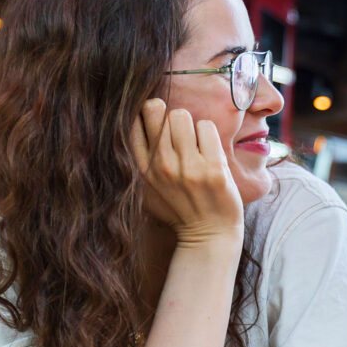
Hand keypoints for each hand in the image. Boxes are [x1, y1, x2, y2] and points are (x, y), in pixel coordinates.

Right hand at [131, 99, 243, 246]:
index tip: (157, 125)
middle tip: (179, 133)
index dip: (145, 116)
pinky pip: (206, 126)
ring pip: (181, 115)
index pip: (132, 122)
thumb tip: (135, 121)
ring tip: (195, 143)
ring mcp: (187, 167)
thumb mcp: (148, 190)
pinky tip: (209, 150)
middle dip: (168, 117)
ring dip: (190, 124)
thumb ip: (139, 161)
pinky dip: (208, 133)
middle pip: (155, 110)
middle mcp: (160, 166)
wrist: (209, 236)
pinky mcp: (213, 168)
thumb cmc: (179, 210)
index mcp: (141, 170)